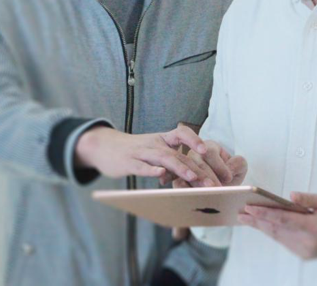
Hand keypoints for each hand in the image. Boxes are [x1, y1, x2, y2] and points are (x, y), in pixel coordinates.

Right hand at [74, 125, 220, 185]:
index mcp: (162, 139)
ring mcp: (141, 152)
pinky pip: (141, 166)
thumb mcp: (154, 150)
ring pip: (163, 158)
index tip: (208, 151)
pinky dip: (151, 170)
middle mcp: (154, 144)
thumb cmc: (135, 151)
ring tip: (193, 177)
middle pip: (178, 153)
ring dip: (179, 168)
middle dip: (197, 168)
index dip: (195, 140)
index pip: (182, 133)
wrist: (104, 146)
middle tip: (212, 183)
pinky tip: (161, 175)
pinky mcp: (128, 162)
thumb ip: (173, 161)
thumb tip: (195, 176)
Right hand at [170, 141, 247, 239]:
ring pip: (187, 173)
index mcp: (209, 147)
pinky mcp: (178, 180)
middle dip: (207, 177)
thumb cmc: (230, 174)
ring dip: (196, 184)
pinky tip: (189, 196)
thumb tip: (228, 170)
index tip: (228, 178)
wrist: (223, 186)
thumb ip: (237, 164)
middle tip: (217, 189)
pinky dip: (182, 190)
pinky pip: (178, 184)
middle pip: (198, 163)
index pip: (210, 153)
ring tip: (206, 193)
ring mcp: (184, 166)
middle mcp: (194, 154)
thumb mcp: (239, 166)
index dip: (219, 165)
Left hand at [238, 192, 316, 259]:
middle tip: (240, 214)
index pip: (283, 220)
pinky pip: (285, 242)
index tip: (249, 208)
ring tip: (247, 218)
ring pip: (278, 237)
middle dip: (257, 221)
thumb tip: (290, 196)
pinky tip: (264, 226)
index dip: (264, 214)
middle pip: (276, 230)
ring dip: (262, 228)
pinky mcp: (305, 255)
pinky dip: (274, 232)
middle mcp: (308, 242)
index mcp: (314, 227)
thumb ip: (308, 199)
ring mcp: (306, 251)